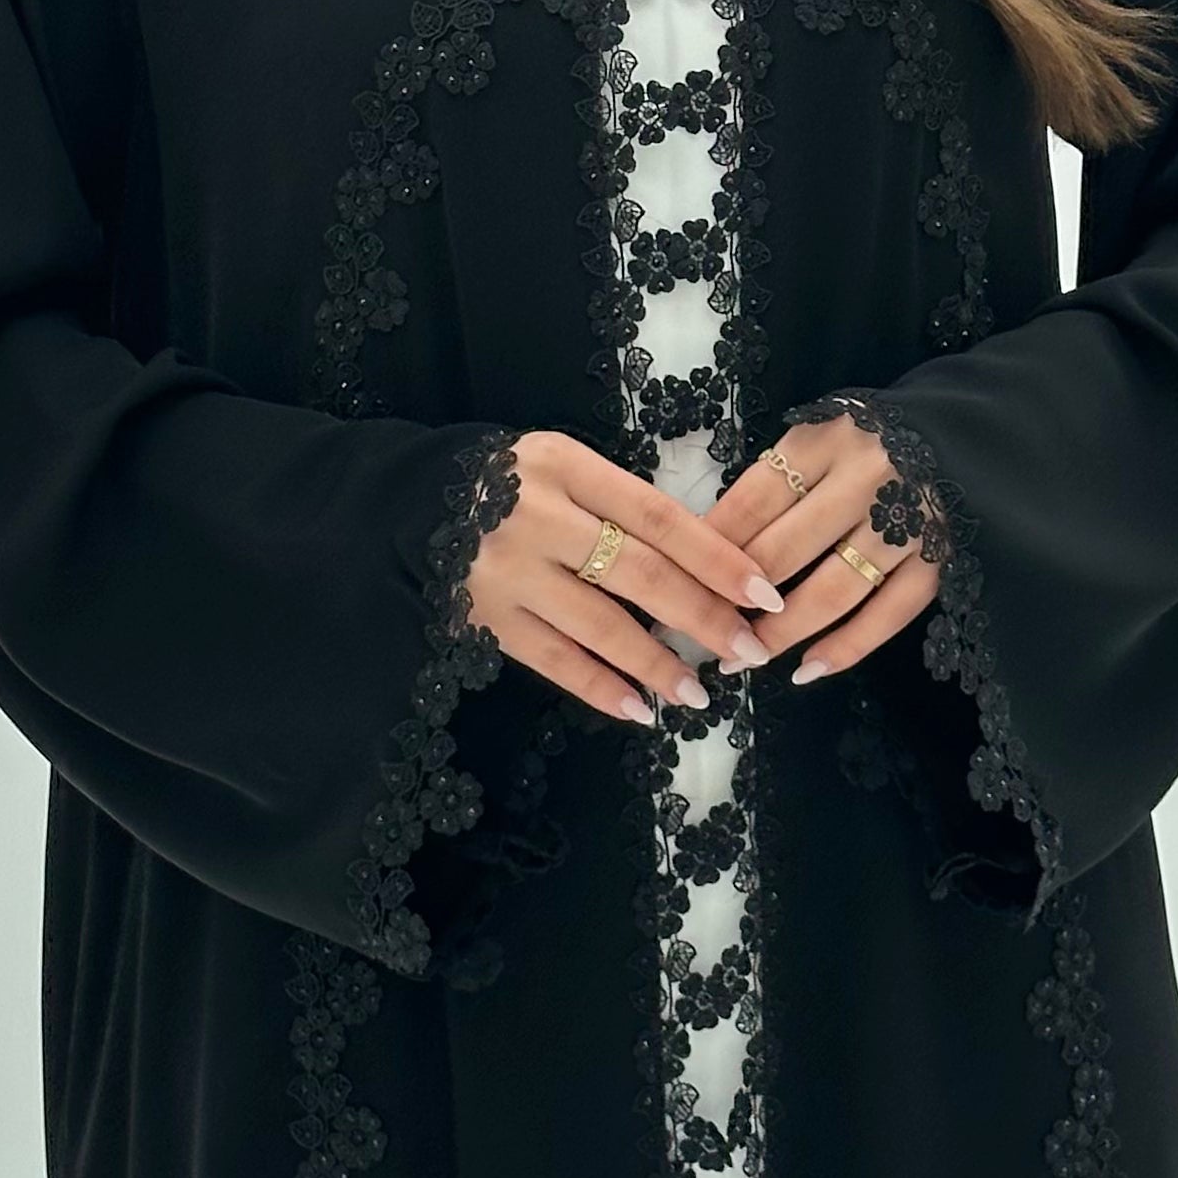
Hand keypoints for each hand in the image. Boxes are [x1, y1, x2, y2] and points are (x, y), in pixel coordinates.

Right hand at [466, 431, 785, 723]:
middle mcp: (538, 518)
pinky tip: (637, 709)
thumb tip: (708, 565)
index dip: (716, 558)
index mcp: (568, 468)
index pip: (659, 517)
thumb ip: (623, 505)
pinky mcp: (485, 618)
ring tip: (698, 694)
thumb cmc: (514, 486)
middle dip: (702, 618)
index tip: (762, 593)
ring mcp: (508, 572)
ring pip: (600, 626)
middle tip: (746, 650)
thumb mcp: (566, 468)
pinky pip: (554, 660)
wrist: (415, 503)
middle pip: (639, 573)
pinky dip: (599, 688)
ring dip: (656, 666)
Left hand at [701, 411, 944, 679]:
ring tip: (744, 659)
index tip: (676, 584)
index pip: (753, 501)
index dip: (710, 549)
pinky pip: (891, 613)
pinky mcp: (945, 558)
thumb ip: (772, 485)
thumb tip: (704, 546)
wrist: (970, 431)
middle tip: (700, 635)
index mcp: (827, 440)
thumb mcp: (818, 441)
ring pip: (834, 589)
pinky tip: (807, 671)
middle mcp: (870, 477)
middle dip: (735, 600)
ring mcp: (911, 521)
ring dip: (783, 634)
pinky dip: (847, 647)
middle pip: (786, 549)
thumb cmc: (874, 442)